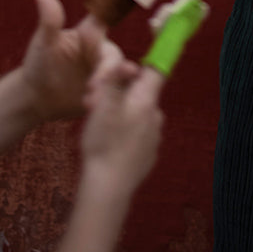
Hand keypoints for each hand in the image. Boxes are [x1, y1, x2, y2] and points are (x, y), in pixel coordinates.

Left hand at [18, 0, 123, 123]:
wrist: (36, 99)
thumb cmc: (38, 64)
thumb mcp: (43, 43)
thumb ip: (49, 20)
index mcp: (90, 35)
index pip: (107, 18)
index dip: (119, 7)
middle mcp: (101, 51)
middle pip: (114, 57)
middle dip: (107, 72)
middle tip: (92, 87)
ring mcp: (105, 73)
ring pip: (116, 79)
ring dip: (109, 89)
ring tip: (91, 103)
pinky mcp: (106, 92)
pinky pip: (115, 95)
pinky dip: (111, 101)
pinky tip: (98, 110)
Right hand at [79, 62, 163, 193]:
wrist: (108, 187)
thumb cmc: (104, 141)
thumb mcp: (102, 104)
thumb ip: (114, 80)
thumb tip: (128, 64)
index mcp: (148, 100)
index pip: (156, 72)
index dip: (142, 68)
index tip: (125, 72)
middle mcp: (156, 117)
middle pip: (142, 95)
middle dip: (121, 96)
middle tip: (96, 104)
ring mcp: (154, 139)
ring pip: (138, 117)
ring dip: (122, 116)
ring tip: (100, 128)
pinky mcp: (148, 157)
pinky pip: (137, 138)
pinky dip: (125, 136)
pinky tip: (109, 146)